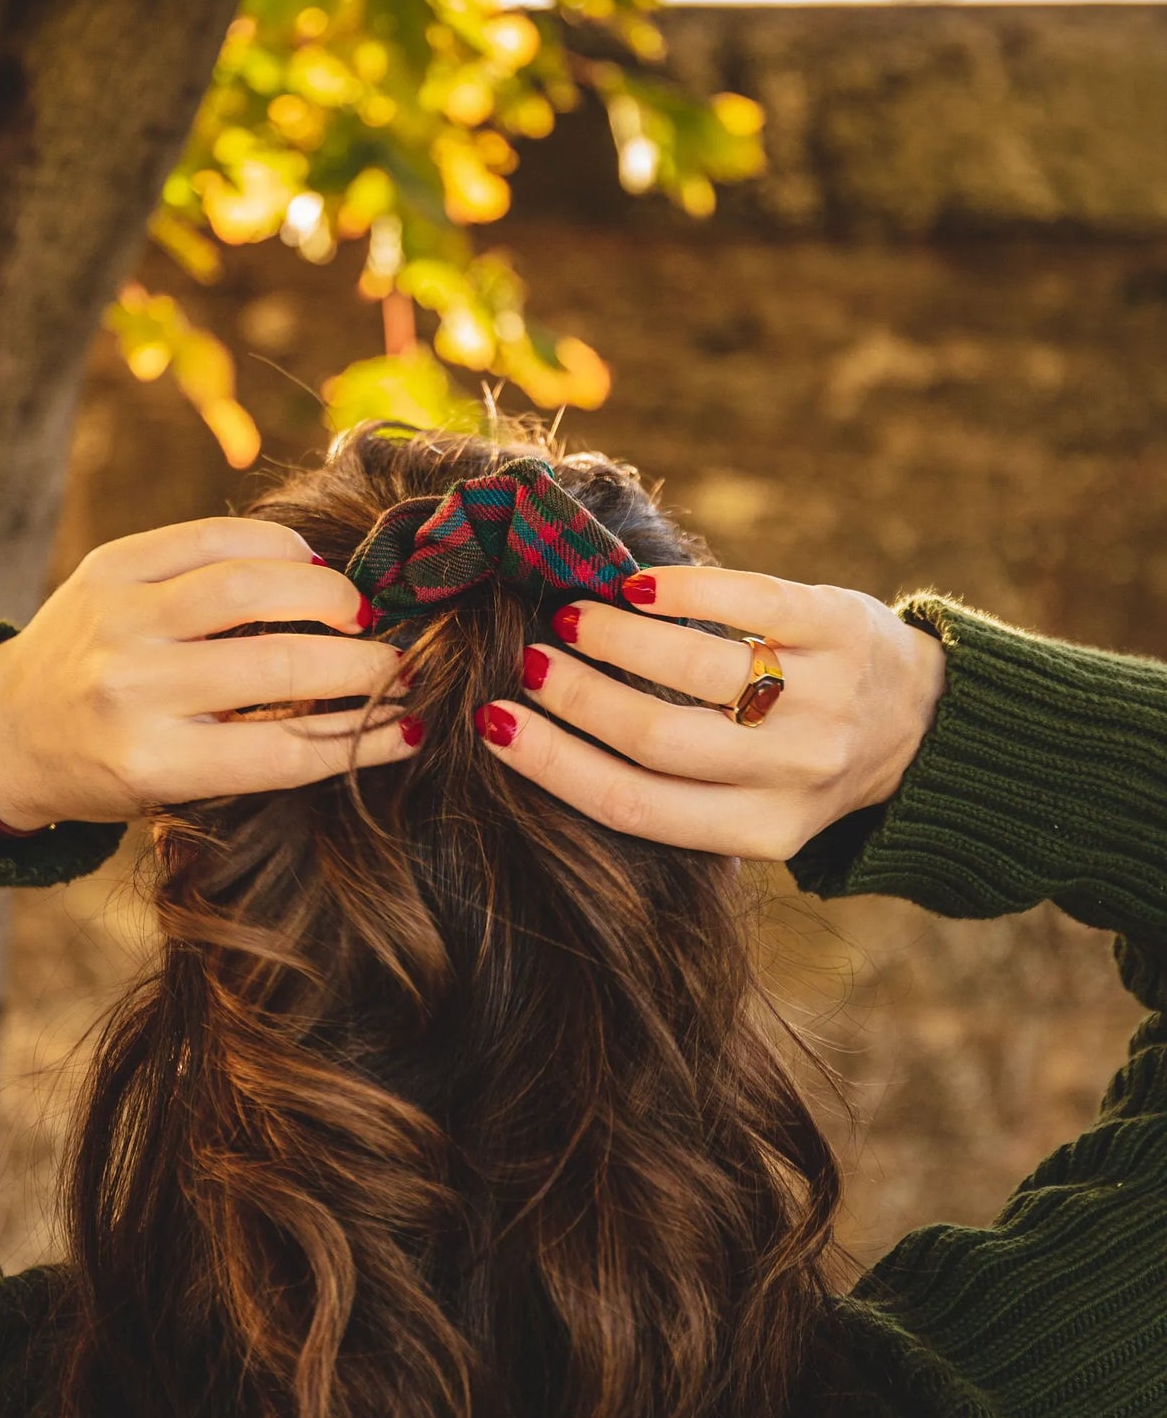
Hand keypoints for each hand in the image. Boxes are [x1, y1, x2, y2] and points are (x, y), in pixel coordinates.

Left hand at [0, 519, 415, 829]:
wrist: (4, 728)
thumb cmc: (109, 768)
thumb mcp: (175, 788)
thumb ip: (259, 751)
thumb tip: (370, 713)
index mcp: (152, 764)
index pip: (287, 750)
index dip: (364, 737)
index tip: (414, 726)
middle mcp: (132, 690)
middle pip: (281, 668)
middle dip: (363, 664)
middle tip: (402, 662)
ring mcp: (118, 620)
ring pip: (251, 585)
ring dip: (325, 593)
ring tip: (358, 610)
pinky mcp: (109, 566)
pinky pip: (210, 538)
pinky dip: (274, 546)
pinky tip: (306, 565)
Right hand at [475, 567, 946, 859]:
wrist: (924, 722)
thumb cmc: (797, 757)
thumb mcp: (750, 802)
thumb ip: (670, 785)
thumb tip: (534, 732)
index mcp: (761, 832)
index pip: (633, 804)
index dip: (552, 763)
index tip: (492, 722)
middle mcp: (796, 775)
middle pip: (656, 737)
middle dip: (575, 695)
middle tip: (528, 661)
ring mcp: (824, 699)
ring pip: (695, 667)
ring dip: (615, 638)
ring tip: (573, 616)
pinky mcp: (841, 629)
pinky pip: (746, 600)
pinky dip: (678, 589)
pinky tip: (633, 585)